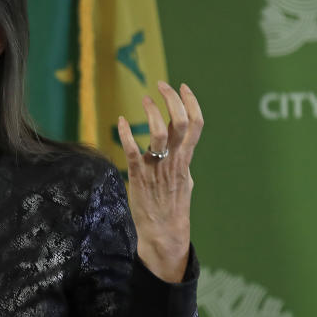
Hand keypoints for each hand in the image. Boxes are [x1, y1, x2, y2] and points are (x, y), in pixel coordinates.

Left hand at [117, 81, 203, 282]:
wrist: (163, 232)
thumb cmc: (172, 205)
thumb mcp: (184, 178)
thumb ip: (183, 159)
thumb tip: (180, 145)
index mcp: (185, 158)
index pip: (196, 124)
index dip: (191, 102)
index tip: (182, 86)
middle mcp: (174, 160)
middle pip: (181, 123)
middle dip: (172, 99)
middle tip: (161, 84)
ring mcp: (157, 168)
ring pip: (159, 134)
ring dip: (152, 113)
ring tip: (145, 99)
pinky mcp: (139, 177)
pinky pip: (133, 152)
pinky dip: (126, 134)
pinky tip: (120, 122)